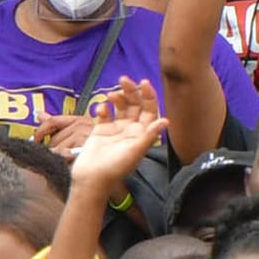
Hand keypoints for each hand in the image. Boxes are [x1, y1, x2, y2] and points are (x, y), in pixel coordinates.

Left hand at [33, 113, 94, 160]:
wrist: (107, 168)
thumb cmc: (93, 153)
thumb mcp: (72, 135)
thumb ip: (55, 124)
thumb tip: (39, 114)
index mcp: (80, 120)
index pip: (53, 121)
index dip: (41, 131)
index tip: (37, 140)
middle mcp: (83, 125)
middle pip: (54, 138)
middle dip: (54, 149)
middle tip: (65, 157)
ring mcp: (85, 135)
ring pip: (57, 148)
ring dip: (59, 158)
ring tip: (71, 161)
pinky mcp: (84, 146)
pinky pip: (63, 155)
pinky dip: (64, 161)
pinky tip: (71, 164)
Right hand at [70, 77, 167, 192]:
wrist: (92, 178)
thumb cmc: (115, 167)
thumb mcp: (135, 151)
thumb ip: (149, 135)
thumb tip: (166, 120)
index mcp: (142, 134)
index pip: (149, 110)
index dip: (148, 96)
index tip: (143, 83)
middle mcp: (130, 130)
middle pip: (134, 105)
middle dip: (131, 91)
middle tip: (123, 80)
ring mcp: (115, 129)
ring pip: (119, 107)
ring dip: (117, 98)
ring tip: (111, 95)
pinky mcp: (100, 130)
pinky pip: (104, 114)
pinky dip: (103, 109)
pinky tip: (101, 110)